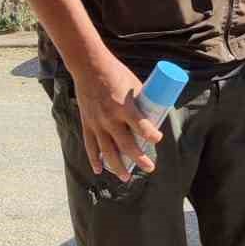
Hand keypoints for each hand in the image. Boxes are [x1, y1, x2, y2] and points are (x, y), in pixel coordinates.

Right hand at [71, 53, 163, 180]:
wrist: (89, 67)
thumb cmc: (116, 73)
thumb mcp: (134, 85)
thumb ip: (141, 101)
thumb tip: (156, 112)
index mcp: (125, 106)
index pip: (140, 125)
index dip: (150, 135)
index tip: (158, 140)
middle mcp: (110, 117)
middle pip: (126, 144)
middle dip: (139, 159)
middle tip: (150, 168)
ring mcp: (97, 122)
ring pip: (107, 150)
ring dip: (117, 166)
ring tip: (126, 178)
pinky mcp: (87, 123)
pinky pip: (90, 145)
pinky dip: (94, 159)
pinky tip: (99, 170)